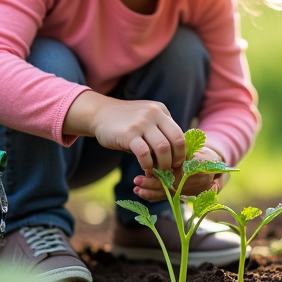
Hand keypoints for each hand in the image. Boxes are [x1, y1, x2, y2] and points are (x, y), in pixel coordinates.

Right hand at [64, 93, 185, 172]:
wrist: (100, 114)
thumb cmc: (125, 121)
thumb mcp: (146, 118)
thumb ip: (160, 130)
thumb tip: (176, 154)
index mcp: (160, 111)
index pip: (179, 134)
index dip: (181, 153)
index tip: (177, 164)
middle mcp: (153, 114)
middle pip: (175, 141)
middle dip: (175, 160)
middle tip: (169, 170)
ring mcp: (141, 123)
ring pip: (162, 148)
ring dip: (163, 165)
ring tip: (157, 171)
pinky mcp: (128, 134)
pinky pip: (144, 154)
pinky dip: (147, 165)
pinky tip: (145, 169)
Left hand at [133, 145, 228, 202]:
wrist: (212, 167)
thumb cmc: (201, 153)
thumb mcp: (195, 147)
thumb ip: (181, 150)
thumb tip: (163, 149)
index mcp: (199, 168)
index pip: (180, 173)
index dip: (164, 173)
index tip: (150, 169)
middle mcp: (195, 182)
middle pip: (172, 186)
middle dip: (154, 184)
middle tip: (138, 180)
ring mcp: (188, 190)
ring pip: (168, 194)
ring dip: (150, 192)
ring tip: (137, 188)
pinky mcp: (181, 194)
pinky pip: (166, 197)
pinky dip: (152, 196)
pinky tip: (140, 192)